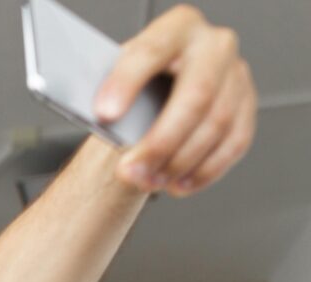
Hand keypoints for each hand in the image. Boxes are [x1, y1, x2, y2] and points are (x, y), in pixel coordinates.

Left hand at [95, 4, 255, 196]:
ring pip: (216, 125)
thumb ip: (111, 94)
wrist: (152, 101)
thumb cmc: (131, 89)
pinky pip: (234, 144)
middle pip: (196, 96)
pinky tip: (177, 183)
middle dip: (160, 142)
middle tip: (130, 170)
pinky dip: (203, 171)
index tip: (105, 113)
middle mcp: (213, 46)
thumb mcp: (114, 82)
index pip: (152, 51)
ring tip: (148, 181)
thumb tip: (105, 118)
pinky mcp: (246, 107)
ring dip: (179, 163)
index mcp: (177, 28)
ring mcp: (235, 76)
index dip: (127, 83)